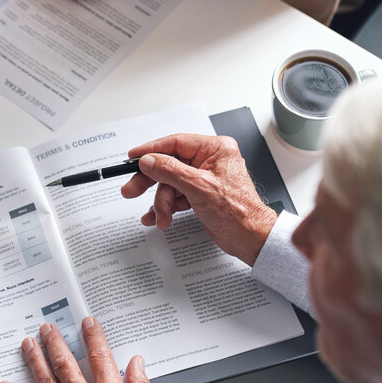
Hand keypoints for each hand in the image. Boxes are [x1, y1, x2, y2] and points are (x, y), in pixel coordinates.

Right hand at [120, 134, 276, 265]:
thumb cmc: (238, 212)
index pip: (175, 143)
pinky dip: (166, 207)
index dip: (151, 150)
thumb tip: (149, 160)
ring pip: (169, 184)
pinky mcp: (199, 193)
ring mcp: (203, 178)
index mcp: (215, 149)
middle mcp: (209, 160)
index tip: (133, 156)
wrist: (249, 239)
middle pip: (169, 165)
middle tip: (132, 189)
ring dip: (161, 202)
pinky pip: (175, 195)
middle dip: (151, 182)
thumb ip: (170, 171)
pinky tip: (161, 217)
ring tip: (160, 216)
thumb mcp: (198, 187)